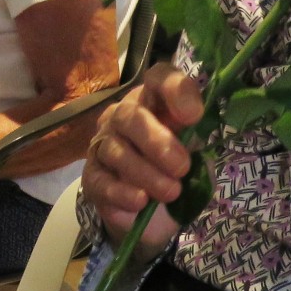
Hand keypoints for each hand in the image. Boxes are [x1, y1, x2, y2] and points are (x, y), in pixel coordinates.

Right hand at [80, 63, 202, 261]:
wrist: (153, 212)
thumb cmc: (175, 169)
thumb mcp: (195, 151)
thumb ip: (197, 139)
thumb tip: (197, 137)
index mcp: (153, 101)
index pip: (159, 78)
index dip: (176, 91)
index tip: (194, 116)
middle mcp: (123, 116)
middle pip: (130, 116)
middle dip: (157, 142)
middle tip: (182, 167)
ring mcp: (103, 145)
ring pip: (116, 151)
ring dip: (146, 174)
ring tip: (171, 192)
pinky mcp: (92, 177)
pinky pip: (102, 182)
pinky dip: (122, 192)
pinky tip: (141, 202)